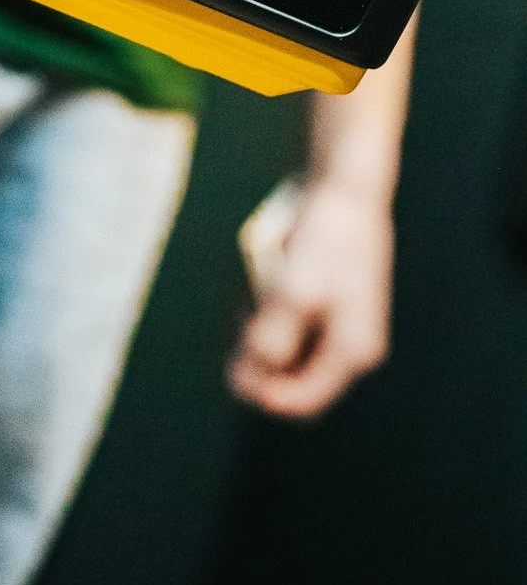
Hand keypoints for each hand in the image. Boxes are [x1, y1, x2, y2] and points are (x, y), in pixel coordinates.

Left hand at [228, 179, 393, 417]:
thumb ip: (269, 341)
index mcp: (352, 352)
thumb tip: (246, 385)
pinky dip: (270, 308)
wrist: (346, 184)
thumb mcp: (291, 292)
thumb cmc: (324, 237)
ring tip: (252, 294)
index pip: (302, 400)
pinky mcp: (328, 297)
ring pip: (287, 346)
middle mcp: (351, 343)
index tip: (232, 366)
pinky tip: (261, 281)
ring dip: (261, 329)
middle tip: (243, 316)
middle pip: (292, 374)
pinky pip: (291, 320)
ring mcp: (341, 320)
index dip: (262, 392)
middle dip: (259, 355)